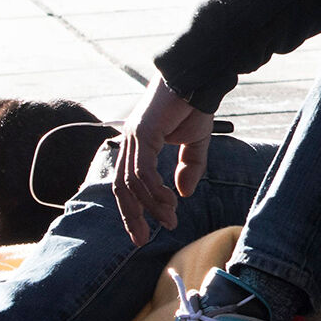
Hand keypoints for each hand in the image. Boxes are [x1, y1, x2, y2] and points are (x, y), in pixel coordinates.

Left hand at [113, 76, 215, 245]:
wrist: (199, 80)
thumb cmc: (195, 106)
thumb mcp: (195, 143)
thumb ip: (189, 168)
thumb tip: (183, 194)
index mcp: (136, 146)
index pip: (125, 184)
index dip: (131, 210)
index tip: (142, 233)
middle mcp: (129, 143)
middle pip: (121, 188)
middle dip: (131, 216)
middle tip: (143, 239)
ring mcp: (133, 138)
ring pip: (133, 183)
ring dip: (151, 205)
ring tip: (170, 219)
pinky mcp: (143, 134)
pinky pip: (143, 171)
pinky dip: (154, 190)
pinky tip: (170, 201)